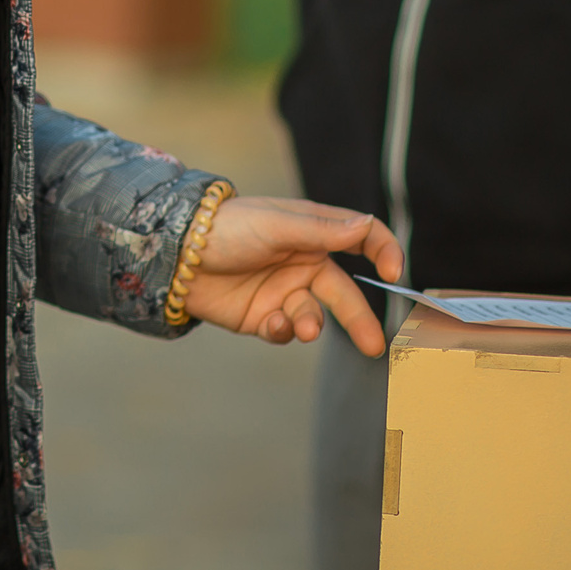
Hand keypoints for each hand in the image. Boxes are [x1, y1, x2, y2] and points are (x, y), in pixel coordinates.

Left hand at [180, 196, 404, 357]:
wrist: (175, 256)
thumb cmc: (226, 228)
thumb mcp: (275, 224)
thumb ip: (321, 230)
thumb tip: (367, 225)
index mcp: (312, 233)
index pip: (362, 239)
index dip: (383, 252)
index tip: (395, 272)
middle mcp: (303, 264)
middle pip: (344, 294)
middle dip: (360, 320)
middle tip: (375, 345)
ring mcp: (283, 293)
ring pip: (314, 317)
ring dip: (311, 324)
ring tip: (302, 326)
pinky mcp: (263, 318)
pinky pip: (285, 332)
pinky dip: (283, 331)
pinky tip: (270, 323)